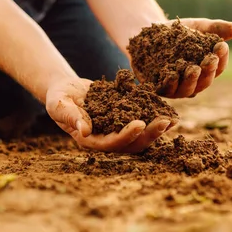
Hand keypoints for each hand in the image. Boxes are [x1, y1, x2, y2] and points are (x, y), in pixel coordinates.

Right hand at [45, 77, 176, 152]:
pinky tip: (168, 108)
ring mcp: (116, 129)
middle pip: (132, 143)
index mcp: (90, 140)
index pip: (112, 143)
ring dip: (157, 129)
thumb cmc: (58, 97)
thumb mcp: (58, 104)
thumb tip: (85, 130)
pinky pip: (141, 119)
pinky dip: (154, 115)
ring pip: (140, 135)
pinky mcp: (123, 117)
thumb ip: (70, 116)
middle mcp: (106, 138)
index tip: (140, 124)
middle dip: (150, 134)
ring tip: (173, 119)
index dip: (127, 135)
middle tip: (165, 122)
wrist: (65, 88)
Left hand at [134, 18, 231, 98]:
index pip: (218, 67)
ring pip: (186, 89)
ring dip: (191, 80)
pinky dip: (169, 83)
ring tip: (193, 68)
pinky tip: (171, 74)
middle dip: (208, 71)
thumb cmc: (177, 32)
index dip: (221, 58)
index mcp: (205, 70)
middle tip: (210, 59)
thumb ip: (215, 28)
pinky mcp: (156, 88)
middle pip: (204, 82)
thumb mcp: (197, 26)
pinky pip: (164, 89)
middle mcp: (192, 83)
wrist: (148, 33)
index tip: (221, 46)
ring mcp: (175, 88)